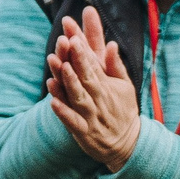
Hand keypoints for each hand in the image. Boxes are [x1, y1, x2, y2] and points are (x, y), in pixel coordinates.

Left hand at [45, 5, 142, 172]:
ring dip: (69, 82)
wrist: (127, 143)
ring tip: (59, 65)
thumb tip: (112, 44)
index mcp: (107, 84)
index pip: (94, 64)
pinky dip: (63, 112)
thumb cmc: (122, 110)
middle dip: (76, 59)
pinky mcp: (84, 132)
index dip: (83, 49)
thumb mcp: (124, 86)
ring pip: (79, 96)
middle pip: (86, 76)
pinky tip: (52, 102)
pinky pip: (72, 122)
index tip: (73, 34)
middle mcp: (99, 98)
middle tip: (65, 41)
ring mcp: (91, 115)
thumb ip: (115, 65)